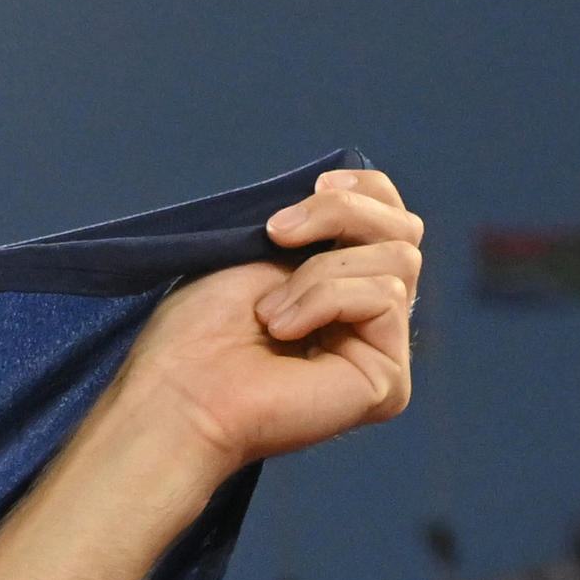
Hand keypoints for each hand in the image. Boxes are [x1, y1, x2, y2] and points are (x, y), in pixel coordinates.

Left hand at [112, 168, 421, 475]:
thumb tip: (346, 186)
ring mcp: (381, 351)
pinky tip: (282, 332)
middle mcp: (368, 321)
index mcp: (339, 288)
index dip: (363, 191)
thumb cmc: (193, 332)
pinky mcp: (389, 380)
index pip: (390, 218)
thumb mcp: (255, 251)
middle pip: (404, 229)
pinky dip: (326, 300)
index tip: (314, 185)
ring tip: (267, 313)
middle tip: (277, 234)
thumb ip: (314, 224)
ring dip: (320, 272)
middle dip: (340, 214)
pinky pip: (386, 298)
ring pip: (398, 259)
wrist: (175, 393)